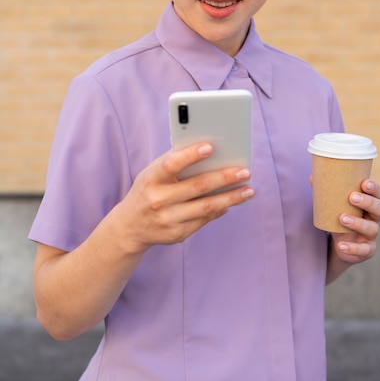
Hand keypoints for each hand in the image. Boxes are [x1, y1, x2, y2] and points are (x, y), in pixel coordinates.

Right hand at [115, 142, 253, 253]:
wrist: (129, 227)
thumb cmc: (148, 189)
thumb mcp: (152, 173)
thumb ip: (175, 162)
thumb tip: (211, 152)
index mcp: (151, 179)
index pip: (171, 165)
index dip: (190, 155)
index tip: (211, 146)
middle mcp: (158, 200)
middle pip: (197, 186)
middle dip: (224, 178)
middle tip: (245, 171)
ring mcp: (168, 219)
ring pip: (206, 207)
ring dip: (231, 198)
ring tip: (249, 189)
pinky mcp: (177, 234)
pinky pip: (204, 219)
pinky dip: (220, 209)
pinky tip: (232, 202)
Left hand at [330, 178, 379, 264]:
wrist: (339, 244)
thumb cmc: (339, 217)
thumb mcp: (333, 205)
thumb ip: (325, 191)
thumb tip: (312, 177)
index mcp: (368, 204)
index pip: (378, 193)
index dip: (374, 188)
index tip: (364, 183)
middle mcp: (374, 218)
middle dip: (367, 202)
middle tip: (352, 197)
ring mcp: (372, 235)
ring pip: (372, 228)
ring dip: (357, 223)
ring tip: (342, 218)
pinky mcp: (367, 250)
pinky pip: (364, 250)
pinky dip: (353, 248)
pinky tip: (341, 245)